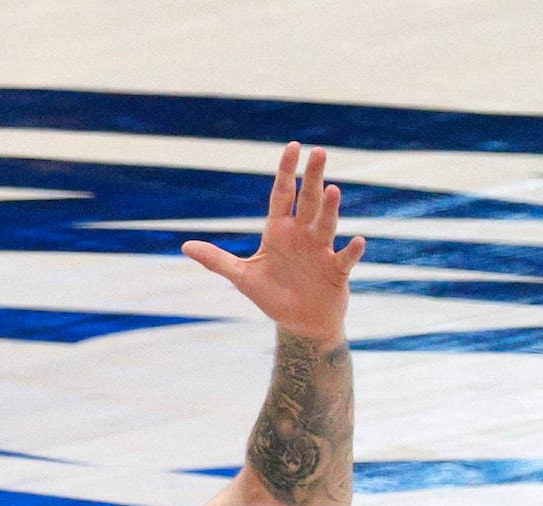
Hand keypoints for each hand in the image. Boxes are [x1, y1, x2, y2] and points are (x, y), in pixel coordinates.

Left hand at [182, 143, 364, 341]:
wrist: (300, 323)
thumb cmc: (273, 296)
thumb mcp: (242, 278)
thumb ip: (216, 261)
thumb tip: (185, 246)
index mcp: (280, 231)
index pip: (283, 194)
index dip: (287, 171)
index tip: (293, 146)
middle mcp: (303, 235)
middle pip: (308, 200)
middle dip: (313, 177)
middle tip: (319, 152)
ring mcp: (321, 250)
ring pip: (326, 224)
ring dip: (330, 209)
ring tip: (333, 190)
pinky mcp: (336, 271)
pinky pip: (345, 258)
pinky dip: (352, 251)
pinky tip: (357, 241)